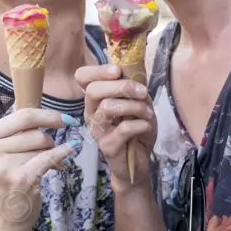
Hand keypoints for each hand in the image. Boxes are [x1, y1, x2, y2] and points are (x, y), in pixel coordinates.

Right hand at [0, 108, 76, 230]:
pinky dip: (63, 153)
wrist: (6, 221)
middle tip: (50, 149)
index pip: (21, 116)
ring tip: (46, 165)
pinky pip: (50, 157)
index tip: (64, 118)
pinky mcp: (20, 179)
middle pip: (34, 130)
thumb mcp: (2, 153)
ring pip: (41, 144)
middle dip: (48, 139)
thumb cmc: (7, 182)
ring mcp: (3, 166)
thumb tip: (51, 112)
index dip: (47, 115)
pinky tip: (70, 152)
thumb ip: (18, 131)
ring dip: (51, 151)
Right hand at [75, 63, 156, 191]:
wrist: (138, 161)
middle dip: (121, 86)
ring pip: (108, 107)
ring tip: (148, 113)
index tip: (118, 70)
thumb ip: (133, 89)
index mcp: (96, 99)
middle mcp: (91, 112)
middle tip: (142, 92)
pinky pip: (123, 128)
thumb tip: (134, 72)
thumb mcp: (138, 104)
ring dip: (134, 106)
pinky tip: (147, 126)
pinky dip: (140, 124)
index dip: (98, 70)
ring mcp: (97, 130)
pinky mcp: (107, 146)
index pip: (82, 77)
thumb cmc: (136, 129)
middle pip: (94, 90)